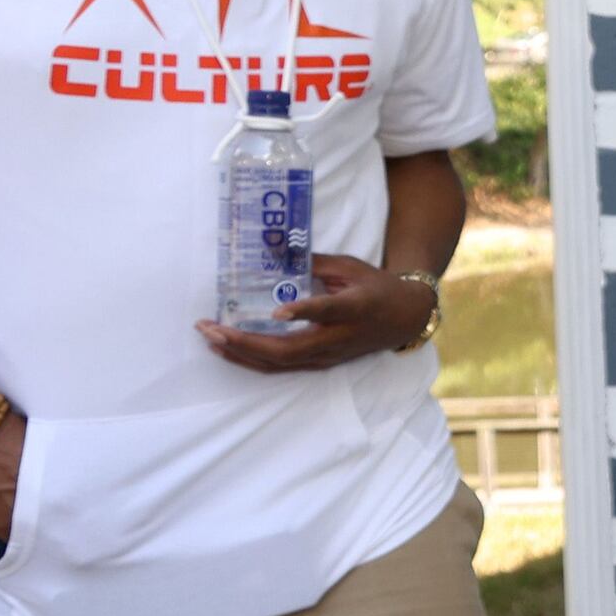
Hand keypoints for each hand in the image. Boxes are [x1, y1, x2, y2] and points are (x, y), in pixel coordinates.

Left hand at [200, 254, 437, 374]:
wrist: (405, 319)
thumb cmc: (377, 288)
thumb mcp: (352, 267)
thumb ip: (314, 261)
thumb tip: (274, 248)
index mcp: (354, 308)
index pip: (328, 312)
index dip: (303, 313)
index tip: (278, 311)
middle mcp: (338, 338)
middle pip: (288, 350)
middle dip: (245, 341)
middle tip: (211, 326)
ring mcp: (328, 356)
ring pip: (278, 363)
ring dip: (240, 352)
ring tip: (209, 337)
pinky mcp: (319, 363)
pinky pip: (279, 366)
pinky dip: (249, 359)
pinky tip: (227, 349)